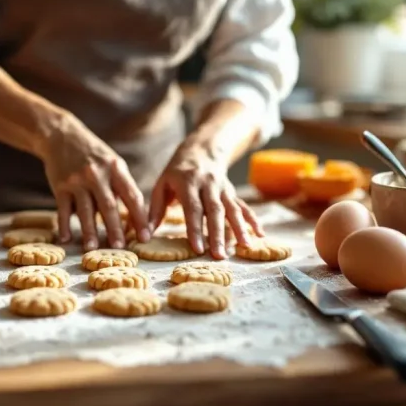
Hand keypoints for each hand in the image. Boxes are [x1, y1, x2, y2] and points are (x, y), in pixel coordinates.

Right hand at [42, 113, 149, 250]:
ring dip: (89, 231)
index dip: (140, 218)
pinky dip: (64, 225)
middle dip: (115, 229)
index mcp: (116, 169)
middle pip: (109, 206)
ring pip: (85, 210)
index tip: (145, 237)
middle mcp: (97, 174)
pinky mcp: (60, 186)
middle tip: (120, 247)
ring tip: (92, 248)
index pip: (132, 196)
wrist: (62, 136)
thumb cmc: (93, 155)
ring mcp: (77, 180)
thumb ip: (122, 187)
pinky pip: (63, 209)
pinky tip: (65, 239)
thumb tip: (134, 218)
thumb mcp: (113, 163)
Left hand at [149, 139, 262, 259]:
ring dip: (239, 229)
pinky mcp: (231, 192)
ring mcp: (222, 188)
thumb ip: (154, 211)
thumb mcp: (161, 186)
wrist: (201, 150)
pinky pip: (243, 206)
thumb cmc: (175, 173)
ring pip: (232, 208)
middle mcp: (207, 184)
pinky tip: (260, 234)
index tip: (198, 248)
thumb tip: (145, 236)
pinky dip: (253, 220)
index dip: (196, 229)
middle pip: (214, 210)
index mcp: (187, 181)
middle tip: (219, 256)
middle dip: (218, 234)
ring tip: (245, 247)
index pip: (192, 208)